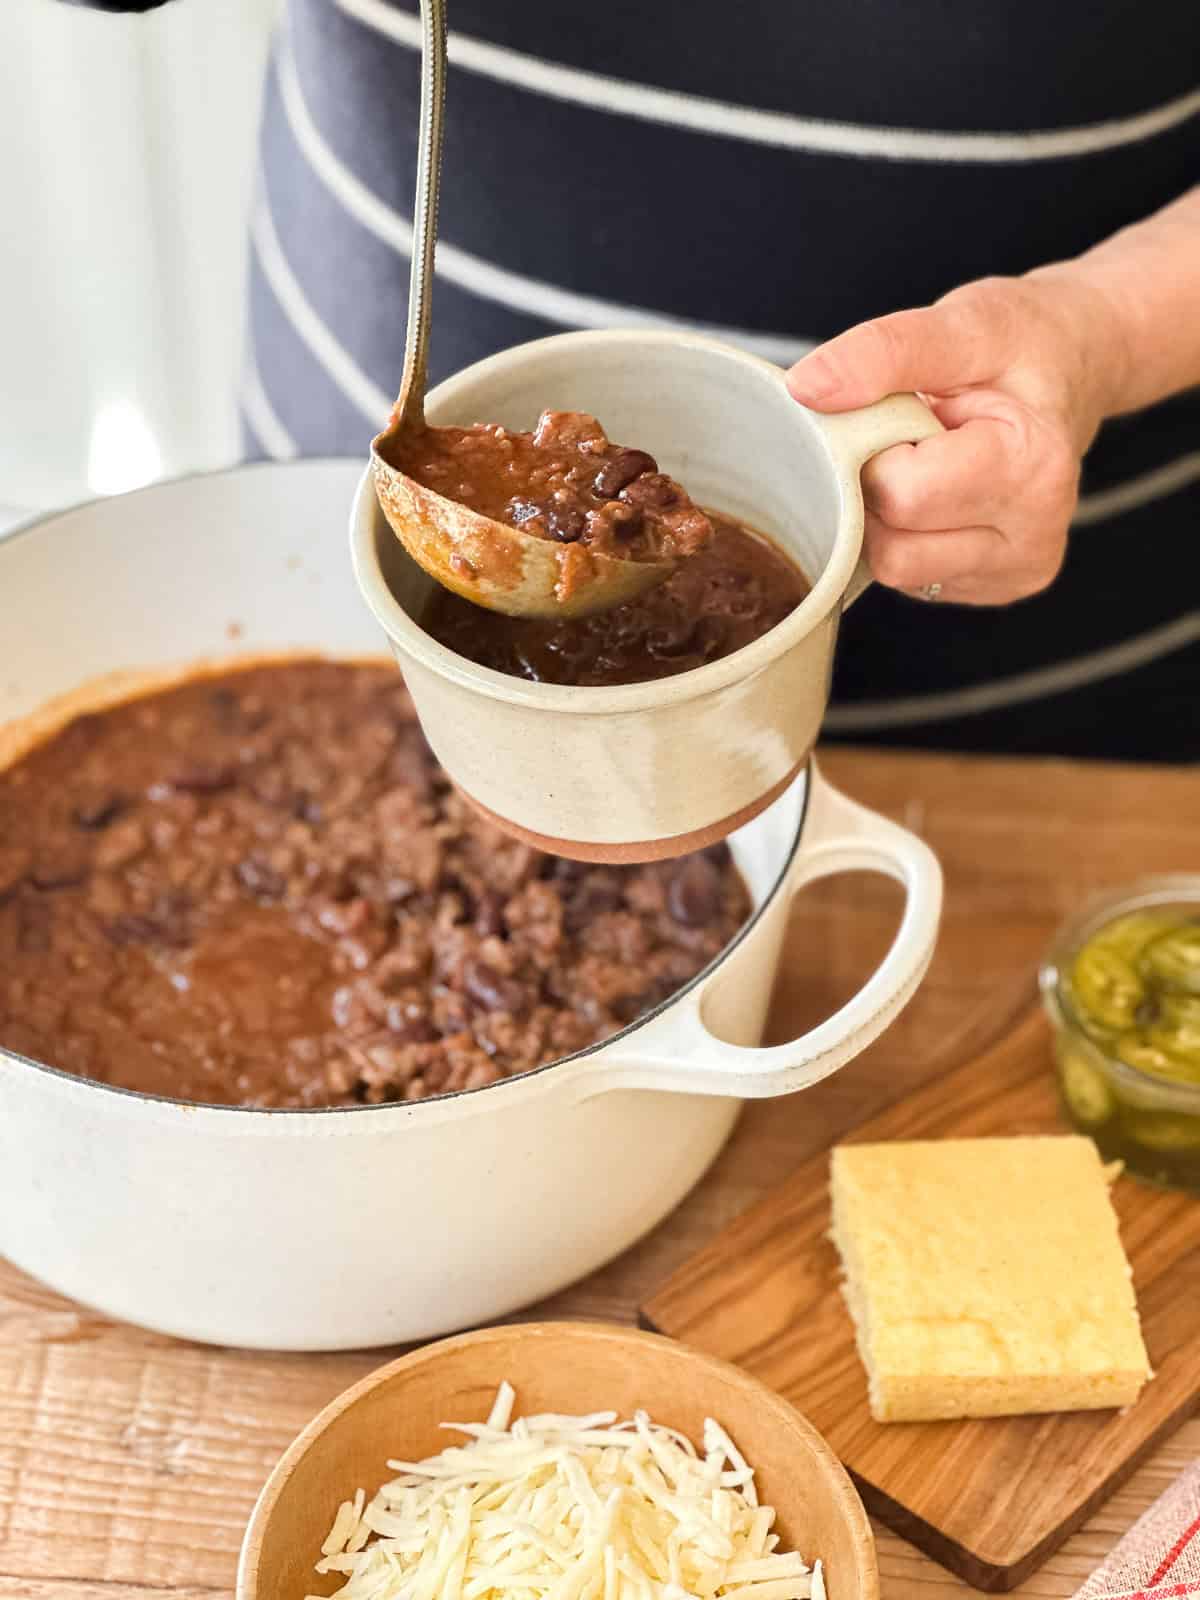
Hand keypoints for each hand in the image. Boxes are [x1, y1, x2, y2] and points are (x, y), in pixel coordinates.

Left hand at [786, 273, 1126, 604]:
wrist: (1073, 366)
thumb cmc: (1021, 344)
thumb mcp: (961, 324)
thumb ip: (884, 352)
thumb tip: (807, 387)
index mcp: (1033, 469)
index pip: (902, 496)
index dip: (878, 453)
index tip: (907, 415)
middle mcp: (1034, 536)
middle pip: (893, 547)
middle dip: (880, 489)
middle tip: (912, 439)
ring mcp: (1016, 570)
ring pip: (895, 571)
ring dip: (888, 518)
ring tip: (928, 463)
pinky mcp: (994, 588)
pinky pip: (910, 580)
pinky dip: (907, 536)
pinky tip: (938, 495)